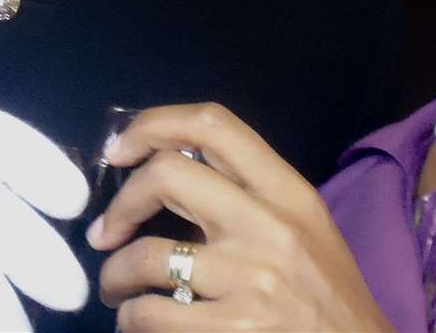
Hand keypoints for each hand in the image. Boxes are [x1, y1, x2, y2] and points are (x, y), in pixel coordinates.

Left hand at [85, 103, 392, 331]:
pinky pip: (149, 314)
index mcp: (289, 191)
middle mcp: (269, 225)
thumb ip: (250, 193)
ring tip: (119, 289)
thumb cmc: (328, 296)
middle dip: (121, 204)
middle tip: (108, 232)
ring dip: (116, 275)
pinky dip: (131, 320)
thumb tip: (166, 170)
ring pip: (145, 256)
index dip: (152, 125)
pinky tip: (139, 323)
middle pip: (166, 174)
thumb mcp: (305, 227)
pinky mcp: (233, 331)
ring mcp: (251, 280)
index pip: (213, 124)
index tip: (120, 150)